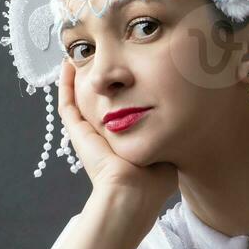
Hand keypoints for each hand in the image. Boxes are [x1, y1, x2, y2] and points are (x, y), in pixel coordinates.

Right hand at [57, 59, 178, 211]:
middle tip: (97, 57)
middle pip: (95, 101)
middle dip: (96, 80)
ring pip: (77, 98)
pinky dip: (65, 83)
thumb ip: (170, 136)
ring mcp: (87, 132)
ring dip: (76, 77)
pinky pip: (66, 103)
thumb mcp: (165, 152)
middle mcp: (103, 134)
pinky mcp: (77, 131)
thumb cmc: (153, 182)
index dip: (119, 92)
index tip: (126, 71)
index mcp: (122, 140)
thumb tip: (183, 122)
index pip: (119, 111)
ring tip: (78, 54)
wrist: (133, 194)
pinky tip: (67, 64)